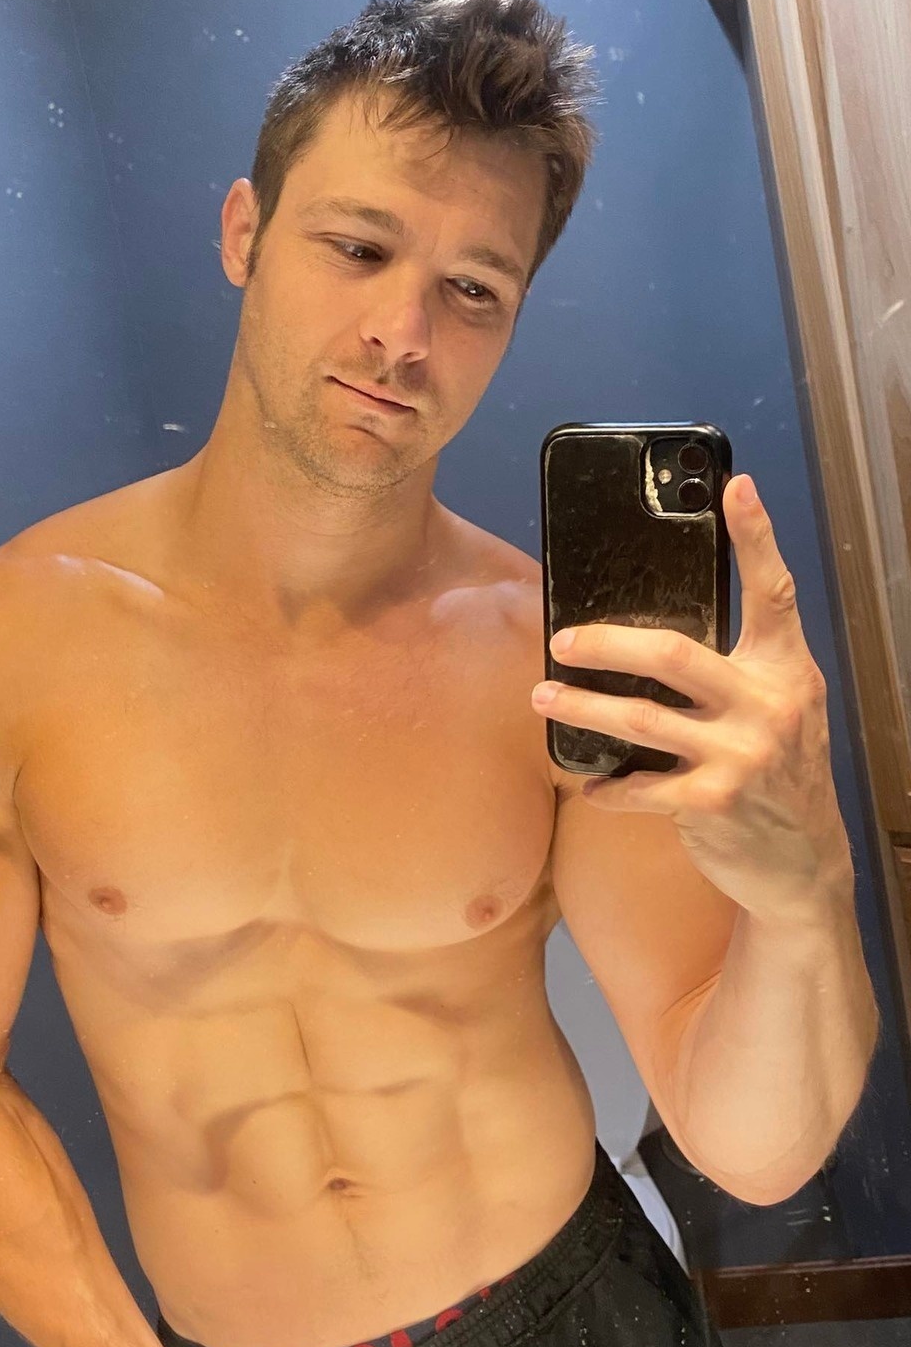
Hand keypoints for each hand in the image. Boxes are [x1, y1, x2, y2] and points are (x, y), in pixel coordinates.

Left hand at [530, 474, 853, 923]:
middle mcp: (770, 704)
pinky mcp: (714, 802)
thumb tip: (657, 633)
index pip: (773, 592)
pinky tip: (588, 783)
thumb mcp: (778, 707)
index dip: (756, 538)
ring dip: (582, 708)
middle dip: (607, 644)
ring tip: (542, 696)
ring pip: (641, 718)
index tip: (734, 486)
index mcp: (785, 669)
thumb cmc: (780, 773)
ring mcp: (743, 754)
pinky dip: (608, 787)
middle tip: (561, 638)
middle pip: (674, 653)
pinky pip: (641, 786)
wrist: (804, 861)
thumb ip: (738, 669)